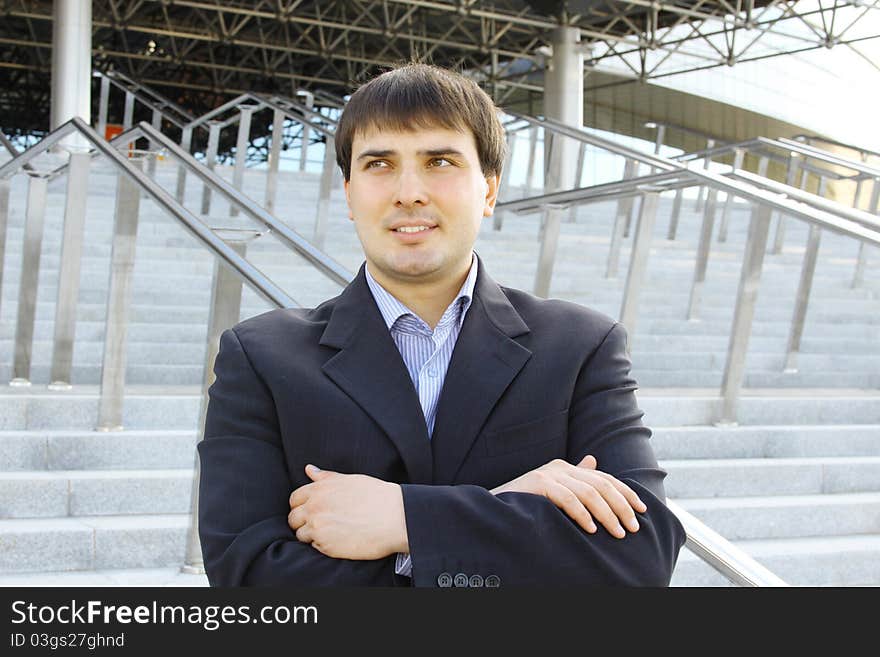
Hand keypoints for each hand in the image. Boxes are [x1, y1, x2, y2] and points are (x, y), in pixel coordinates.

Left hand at [288, 465, 408, 559]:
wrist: (395, 518)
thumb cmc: (377, 496)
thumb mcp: (350, 481)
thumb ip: (326, 477)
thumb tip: (309, 469)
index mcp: (319, 489)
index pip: (295, 499)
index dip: (302, 506)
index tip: (312, 510)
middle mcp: (315, 508)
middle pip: (293, 519)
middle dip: (303, 521)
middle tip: (321, 524)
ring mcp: (319, 528)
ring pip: (302, 535)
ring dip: (312, 535)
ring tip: (332, 533)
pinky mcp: (326, 546)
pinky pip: (314, 547)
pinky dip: (323, 545)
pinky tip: (339, 539)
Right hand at [490, 456, 646, 538]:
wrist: (494, 507)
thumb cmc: (526, 504)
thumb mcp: (554, 492)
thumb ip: (574, 480)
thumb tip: (594, 462)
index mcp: (566, 468)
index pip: (604, 478)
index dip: (626, 493)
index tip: (642, 510)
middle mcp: (560, 467)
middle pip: (601, 484)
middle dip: (621, 506)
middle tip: (632, 528)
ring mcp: (549, 473)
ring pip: (589, 492)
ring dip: (607, 514)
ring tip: (617, 533)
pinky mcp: (539, 483)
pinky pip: (568, 498)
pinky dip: (582, 515)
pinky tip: (591, 529)